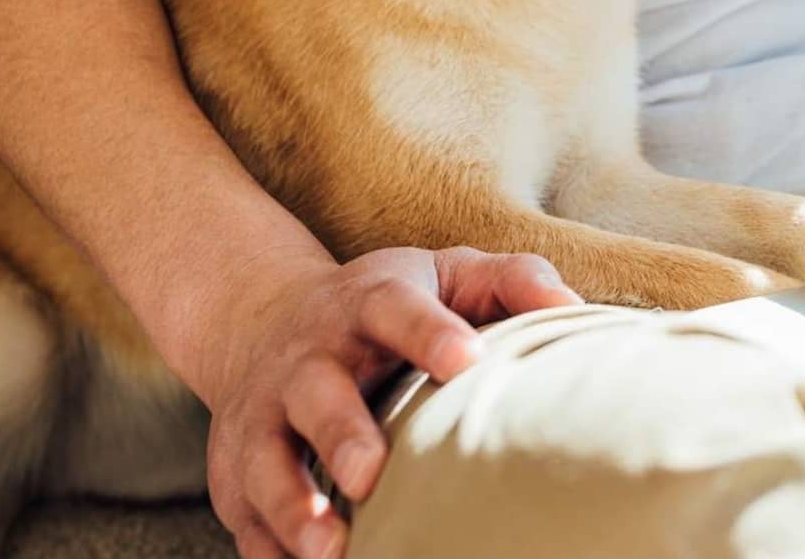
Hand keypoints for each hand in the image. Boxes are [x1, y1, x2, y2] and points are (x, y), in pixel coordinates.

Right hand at [191, 245, 580, 558]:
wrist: (262, 320)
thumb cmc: (386, 308)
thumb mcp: (445, 274)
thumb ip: (509, 280)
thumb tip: (569, 306)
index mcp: (367, 305)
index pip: (396, 310)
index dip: (430, 332)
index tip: (468, 360)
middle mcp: (307, 358)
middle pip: (317, 391)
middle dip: (341, 432)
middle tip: (373, 474)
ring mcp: (263, 415)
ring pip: (268, 460)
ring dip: (293, 505)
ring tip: (329, 550)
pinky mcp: (234, 470)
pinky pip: (245, 515)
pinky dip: (268, 547)